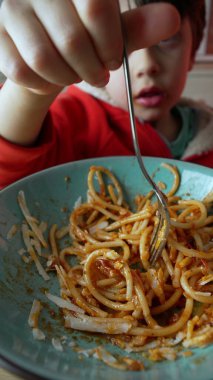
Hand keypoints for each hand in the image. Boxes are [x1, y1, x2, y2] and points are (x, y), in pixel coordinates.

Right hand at [0, 0, 179, 93]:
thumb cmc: (74, 32)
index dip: (110, 43)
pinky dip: (42, 85)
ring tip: (76, 76)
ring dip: (68, 79)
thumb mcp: (105, 27)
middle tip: (97, 73)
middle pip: (72, 40)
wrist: (33, 43)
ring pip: (44, 59)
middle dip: (93, 69)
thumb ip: (134, 26)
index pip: (95, 7)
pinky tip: (51, 80)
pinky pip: (22, 72)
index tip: (113, 58)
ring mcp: (8, 9)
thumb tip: (171, 18)